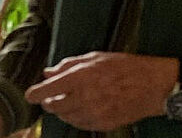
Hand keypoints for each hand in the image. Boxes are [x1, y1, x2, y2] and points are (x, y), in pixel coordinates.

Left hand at [23, 52, 177, 131]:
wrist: (151, 86)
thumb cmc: (123, 67)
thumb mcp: (93, 58)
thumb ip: (67, 65)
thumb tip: (48, 72)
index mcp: (79, 78)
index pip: (47, 90)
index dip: (35, 93)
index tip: (30, 94)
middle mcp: (84, 98)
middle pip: (53, 107)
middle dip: (48, 102)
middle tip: (50, 97)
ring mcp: (93, 114)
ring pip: (66, 117)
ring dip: (61, 111)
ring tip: (66, 102)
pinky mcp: (102, 124)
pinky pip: (81, 125)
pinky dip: (76, 118)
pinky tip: (80, 109)